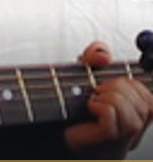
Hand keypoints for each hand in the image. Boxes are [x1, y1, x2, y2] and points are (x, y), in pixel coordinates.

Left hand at [64, 41, 152, 157]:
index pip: (150, 97)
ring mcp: (123, 138)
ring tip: (94, 101)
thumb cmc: (69, 104)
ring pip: (127, 106)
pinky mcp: (106, 139)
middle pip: (143, 100)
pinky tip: (89, 107)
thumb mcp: (84, 73)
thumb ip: (94, 57)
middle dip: (116, 87)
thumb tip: (103, 54)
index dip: (130, 83)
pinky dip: (98, 105)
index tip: (109, 85)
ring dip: (107, 96)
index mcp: (135, 116)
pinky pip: (111, 114)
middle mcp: (134, 130)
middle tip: (97, 93)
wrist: (51, 127)